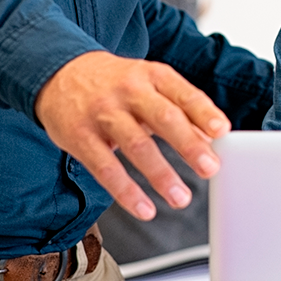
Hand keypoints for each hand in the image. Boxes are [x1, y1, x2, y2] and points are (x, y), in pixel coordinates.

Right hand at [34, 50, 229, 220]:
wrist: (58, 73)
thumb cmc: (115, 83)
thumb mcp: (149, 85)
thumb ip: (180, 110)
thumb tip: (211, 139)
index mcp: (151, 75)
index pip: (183, 93)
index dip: (204, 112)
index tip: (222, 131)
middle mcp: (129, 91)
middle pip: (163, 118)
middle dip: (189, 145)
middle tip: (211, 168)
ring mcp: (103, 113)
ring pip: (136, 145)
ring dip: (161, 174)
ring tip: (180, 198)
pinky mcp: (80, 136)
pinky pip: (105, 168)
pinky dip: (126, 191)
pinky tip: (144, 208)